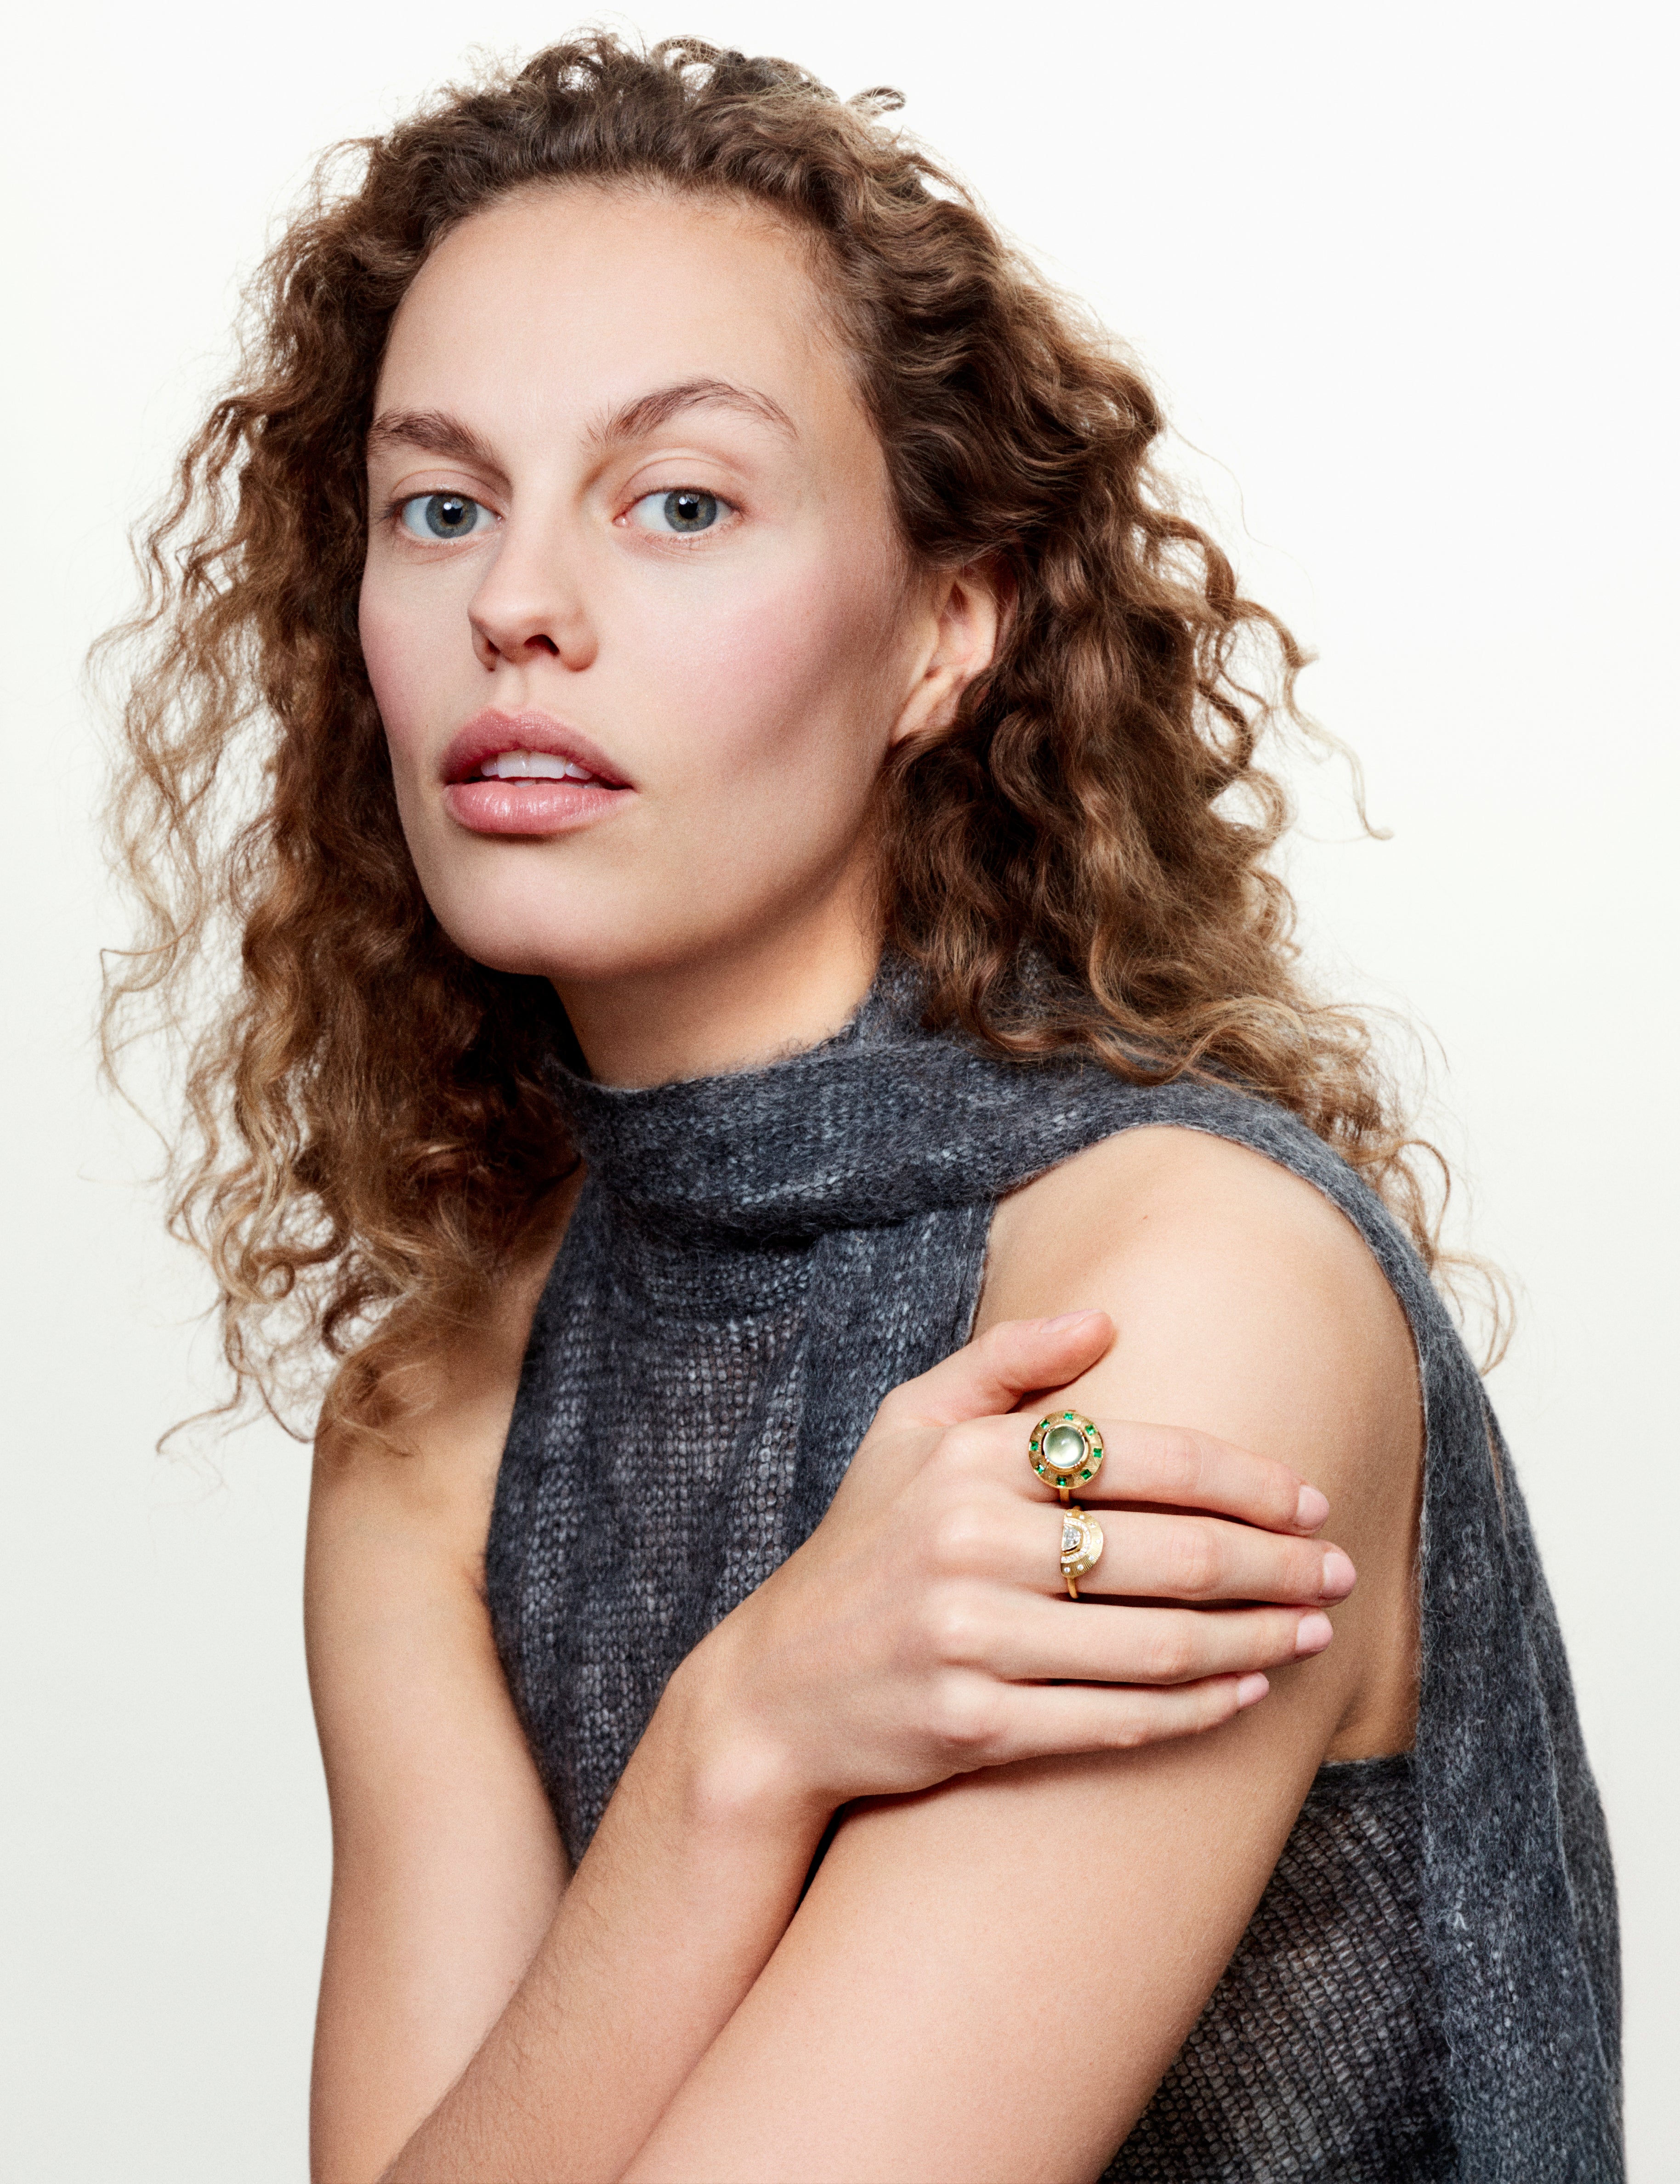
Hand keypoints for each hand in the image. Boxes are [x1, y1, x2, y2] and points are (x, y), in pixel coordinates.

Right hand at [682, 1311, 1354, 1814]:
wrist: (775, 1691)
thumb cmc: (862, 1545)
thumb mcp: (907, 1426)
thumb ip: (1004, 1363)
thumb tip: (1107, 1320)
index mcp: (969, 1458)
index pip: (1145, 1456)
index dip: (1245, 1479)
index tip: (1307, 1500)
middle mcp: (970, 1542)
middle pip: (1170, 1552)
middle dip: (1276, 1564)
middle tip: (1340, 1572)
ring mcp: (971, 1639)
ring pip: (1159, 1643)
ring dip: (1257, 1640)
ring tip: (1312, 1633)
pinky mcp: (974, 1725)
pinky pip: (1118, 1720)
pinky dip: (1197, 1710)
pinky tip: (1244, 1694)